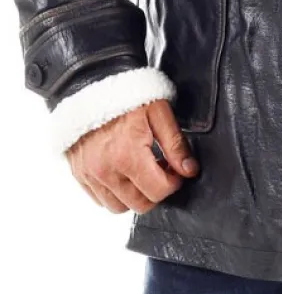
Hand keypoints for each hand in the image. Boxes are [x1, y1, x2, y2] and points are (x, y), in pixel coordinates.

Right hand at [65, 99, 199, 213]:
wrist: (91, 86)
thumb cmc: (127, 96)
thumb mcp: (159, 113)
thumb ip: (175, 144)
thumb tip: (189, 170)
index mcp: (127, 156)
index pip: (158, 191)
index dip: (174, 182)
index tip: (175, 170)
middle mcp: (105, 171)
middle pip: (140, 205)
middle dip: (156, 191)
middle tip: (160, 169)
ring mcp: (90, 175)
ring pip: (119, 207)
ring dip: (135, 195)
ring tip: (141, 171)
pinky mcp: (80, 175)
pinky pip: (100, 200)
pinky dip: (115, 194)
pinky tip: (123, 172)